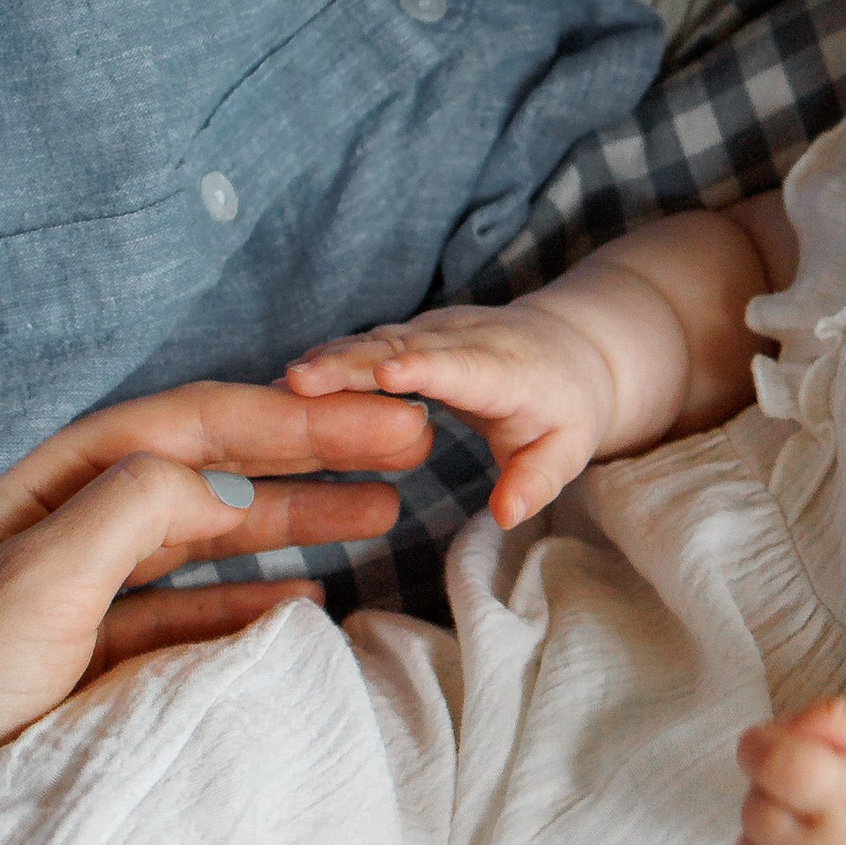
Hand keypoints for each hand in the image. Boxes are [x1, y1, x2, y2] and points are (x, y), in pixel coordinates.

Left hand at [0, 378, 428, 844]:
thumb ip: (127, 513)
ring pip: (208, 541)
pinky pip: (191, 620)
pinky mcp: (87, 676)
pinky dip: (255, 606)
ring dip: (296, 522)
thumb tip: (217, 477)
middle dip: (310, 456)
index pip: (187, 427)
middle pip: (206, 472)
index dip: (292, 420)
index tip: (383, 424)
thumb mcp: (30, 587)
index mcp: (39, 495)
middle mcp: (60, 535)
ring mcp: (77, 606)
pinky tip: (307, 605)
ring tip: (381, 517)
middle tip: (413, 450)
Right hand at [288, 300, 622, 528]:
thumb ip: (536, 482)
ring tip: (277, 387)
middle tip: (297, 382)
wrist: (568, 348)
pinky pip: (367, 342)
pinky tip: (289, 382)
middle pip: (401, 347)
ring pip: (375, 340)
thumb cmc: (566, 408)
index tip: (386, 373)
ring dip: (328, 359)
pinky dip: (329, 358)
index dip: (423, 367)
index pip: (460, 366)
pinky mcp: (412, 331)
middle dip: (350, 362)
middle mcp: (463, 339)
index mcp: (503, 369)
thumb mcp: (567, 451)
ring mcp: (434, 329)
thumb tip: (506, 515)